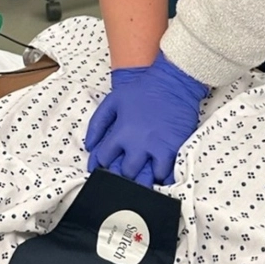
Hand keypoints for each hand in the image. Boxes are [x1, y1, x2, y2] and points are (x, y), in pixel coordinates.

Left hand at [85, 52, 207, 187]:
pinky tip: (158, 173)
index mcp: (121, 132)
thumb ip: (97, 124)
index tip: (105, 165)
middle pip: (125, 173)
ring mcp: (157, 148)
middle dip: (123, 174)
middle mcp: (138, 144)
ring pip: (146, 179)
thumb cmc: (142, 90)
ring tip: (142, 175)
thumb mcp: (113, 100)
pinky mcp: (175, 149)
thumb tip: (89, 146)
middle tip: (125, 171)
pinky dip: (162, 177)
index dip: (103, 164)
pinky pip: (167, 175)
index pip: (104, 159)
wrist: (172, 83)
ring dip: (142, 180)